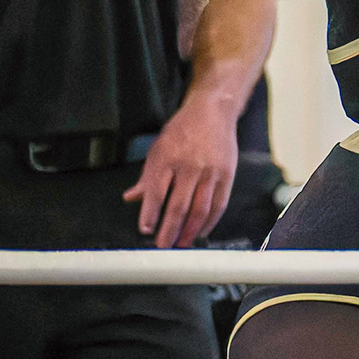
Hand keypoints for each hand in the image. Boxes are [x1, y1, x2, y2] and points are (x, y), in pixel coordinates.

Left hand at [128, 95, 239, 247]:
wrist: (213, 112)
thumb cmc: (183, 130)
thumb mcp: (158, 148)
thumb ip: (147, 176)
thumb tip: (131, 197)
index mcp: (168, 158)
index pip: (157, 192)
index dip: (150, 213)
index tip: (145, 229)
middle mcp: (189, 166)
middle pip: (179, 206)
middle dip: (169, 230)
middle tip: (163, 246)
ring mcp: (210, 172)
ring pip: (200, 210)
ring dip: (189, 231)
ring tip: (181, 244)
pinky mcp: (227, 176)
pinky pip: (218, 205)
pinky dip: (210, 222)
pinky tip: (201, 232)